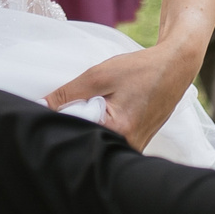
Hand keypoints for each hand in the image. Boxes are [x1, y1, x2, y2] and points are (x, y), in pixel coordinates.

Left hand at [43, 40, 202, 152]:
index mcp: (120, 131)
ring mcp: (136, 147)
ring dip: (89, 127)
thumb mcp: (98, 76)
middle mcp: (130, 146)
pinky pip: (112, 140)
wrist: (175, 66)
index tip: (53, 112)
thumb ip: (67, 94)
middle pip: (88, 142)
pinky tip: (103, 111)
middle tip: (76, 107)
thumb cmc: (140, 69)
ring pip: (99, 142)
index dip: (62, 123)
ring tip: (93, 106)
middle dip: (75, 127)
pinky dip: (102, 127)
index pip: (77, 135)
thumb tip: (39, 106)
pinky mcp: (138, 143)